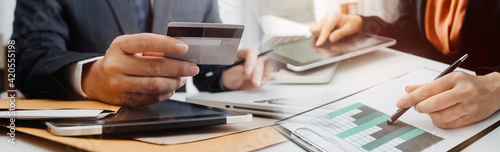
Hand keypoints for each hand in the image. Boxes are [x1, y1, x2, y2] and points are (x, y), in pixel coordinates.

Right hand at [82, 33, 198, 106]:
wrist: (98, 80)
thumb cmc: (120, 59)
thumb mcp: (130, 46)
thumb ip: (151, 47)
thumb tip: (179, 53)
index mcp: (120, 46)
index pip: (145, 42)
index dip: (166, 45)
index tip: (184, 48)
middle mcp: (117, 65)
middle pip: (154, 67)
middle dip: (178, 68)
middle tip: (192, 67)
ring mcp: (119, 84)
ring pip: (155, 85)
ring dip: (175, 82)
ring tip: (183, 77)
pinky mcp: (125, 100)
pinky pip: (152, 98)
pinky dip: (167, 92)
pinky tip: (171, 86)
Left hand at [221, 48, 274, 89]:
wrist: (233, 84)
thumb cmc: (230, 75)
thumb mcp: (230, 74)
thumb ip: (239, 73)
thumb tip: (249, 74)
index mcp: (244, 53)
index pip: (251, 53)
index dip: (250, 62)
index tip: (247, 72)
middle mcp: (254, 58)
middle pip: (261, 61)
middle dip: (258, 73)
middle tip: (255, 83)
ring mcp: (261, 65)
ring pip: (270, 66)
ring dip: (268, 75)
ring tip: (260, 83)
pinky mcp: (265, 74)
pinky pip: (272, 74)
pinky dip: (270, 78)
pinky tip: (263, 82)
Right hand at [310, 13, 361, 45]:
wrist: (352, 21)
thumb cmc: (352, 25)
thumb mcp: (349, 30)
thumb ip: (340, 34)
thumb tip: (331, 39)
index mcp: (335, 17)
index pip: (326, 28)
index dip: (322, 37)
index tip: (318, 45)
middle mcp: (328, 16)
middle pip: (316, 28)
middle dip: (320, 36)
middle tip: (331, 38)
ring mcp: (324, 18)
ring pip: (314, 29)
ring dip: (319, 35)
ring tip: (330, 35)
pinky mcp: (322, 21)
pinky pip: (316, 29)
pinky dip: (319, 34)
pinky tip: (327, 34)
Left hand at [396, 71, 499, 127]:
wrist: (492, 91)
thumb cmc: (468, 84)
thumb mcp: (448, 78)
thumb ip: (427, 85)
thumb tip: (408, 89)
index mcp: (455, 79)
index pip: (428, 90)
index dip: (412, 97)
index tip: (401, 102)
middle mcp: (463, 93)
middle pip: (433, 104)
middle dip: (420, 107)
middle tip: (417, 106)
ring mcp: (467, 107)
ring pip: (439, 117)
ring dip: (429, 115)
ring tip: (431, 109)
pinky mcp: (469, 119)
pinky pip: (447, 124)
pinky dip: (438, 121)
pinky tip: (439, 114)